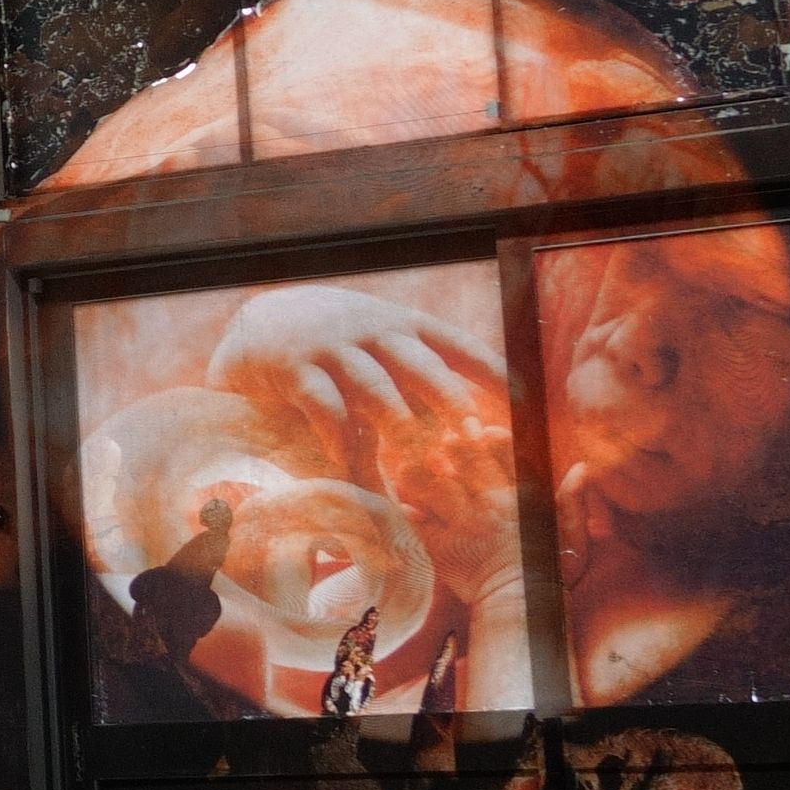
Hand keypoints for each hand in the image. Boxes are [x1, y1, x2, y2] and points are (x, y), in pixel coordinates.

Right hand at [210, 285, 516, 597]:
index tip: (528, 405)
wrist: (261, 321)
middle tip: (474, 442)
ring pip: (376, 388)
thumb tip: (474, 419)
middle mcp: (373, 330)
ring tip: (420, 466)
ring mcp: (333, 347)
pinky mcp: (294, 368)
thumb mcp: (381, 345)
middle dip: (451, 404)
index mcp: (404, 325)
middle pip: (423, 366)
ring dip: (400, 427)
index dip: (495, 374)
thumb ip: (419, 373)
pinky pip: (324, 407)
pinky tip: (351, 469)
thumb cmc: (336, 344)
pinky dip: (340, 440)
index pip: (459, 346)